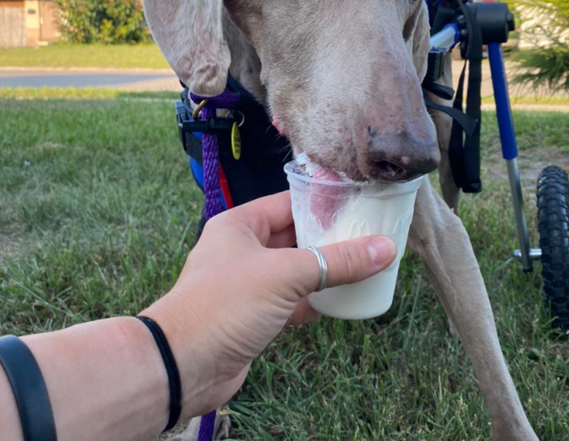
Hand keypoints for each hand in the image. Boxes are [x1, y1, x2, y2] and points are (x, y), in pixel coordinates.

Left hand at [140, 190, 396, 418]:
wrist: (183, 365)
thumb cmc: (225, 305)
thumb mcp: (286, 275)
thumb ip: (336, 261)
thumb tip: (385, 248)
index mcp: (239, 225)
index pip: (288, 203)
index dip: (324, 204)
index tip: (361, 206)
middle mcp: (240, 250)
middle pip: (294, 238)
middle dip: (329, 242)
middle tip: (370, 240)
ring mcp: (245, 285)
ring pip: (294, 273)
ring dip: (323, 274)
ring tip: (363, 270)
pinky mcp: (251, 317)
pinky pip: (289, 302)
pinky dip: (310, 303)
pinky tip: (337, 305)